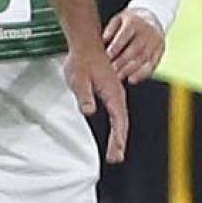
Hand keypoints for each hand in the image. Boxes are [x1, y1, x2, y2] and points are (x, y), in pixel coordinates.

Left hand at [63, 45, 130, 163]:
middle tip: (116, 158)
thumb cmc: (83, 60)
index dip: (118, 138)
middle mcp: (117, 94)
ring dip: (119, 136)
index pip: (118, 120)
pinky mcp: (110, 92)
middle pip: (122, 123)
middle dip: (120, 142)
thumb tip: (89, 110)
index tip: (116, 151)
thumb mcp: (79, 80)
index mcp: (113, 93)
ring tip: (116, 152)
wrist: (86, 45)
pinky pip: (116, 113)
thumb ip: (84, 96)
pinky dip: (116, 126)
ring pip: (121, 119)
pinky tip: (113, 134)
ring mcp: (115, 94)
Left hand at [104, 8, 165, 82]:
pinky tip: (131, 79)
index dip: (116, 46)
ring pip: (143, 59)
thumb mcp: (119, 19)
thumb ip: (110, 29)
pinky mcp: (160, 51)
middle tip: (111, 70)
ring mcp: (155, 42)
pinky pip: (152, 65)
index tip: (107, 56)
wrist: (153, 18)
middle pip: (135, 49)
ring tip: (118, 76)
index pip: (125, 34)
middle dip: (122, 61)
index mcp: (134, 22)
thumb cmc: (130, 21)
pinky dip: (142, 74)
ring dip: (129, 70)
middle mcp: (147, 32)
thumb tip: (103, 41)